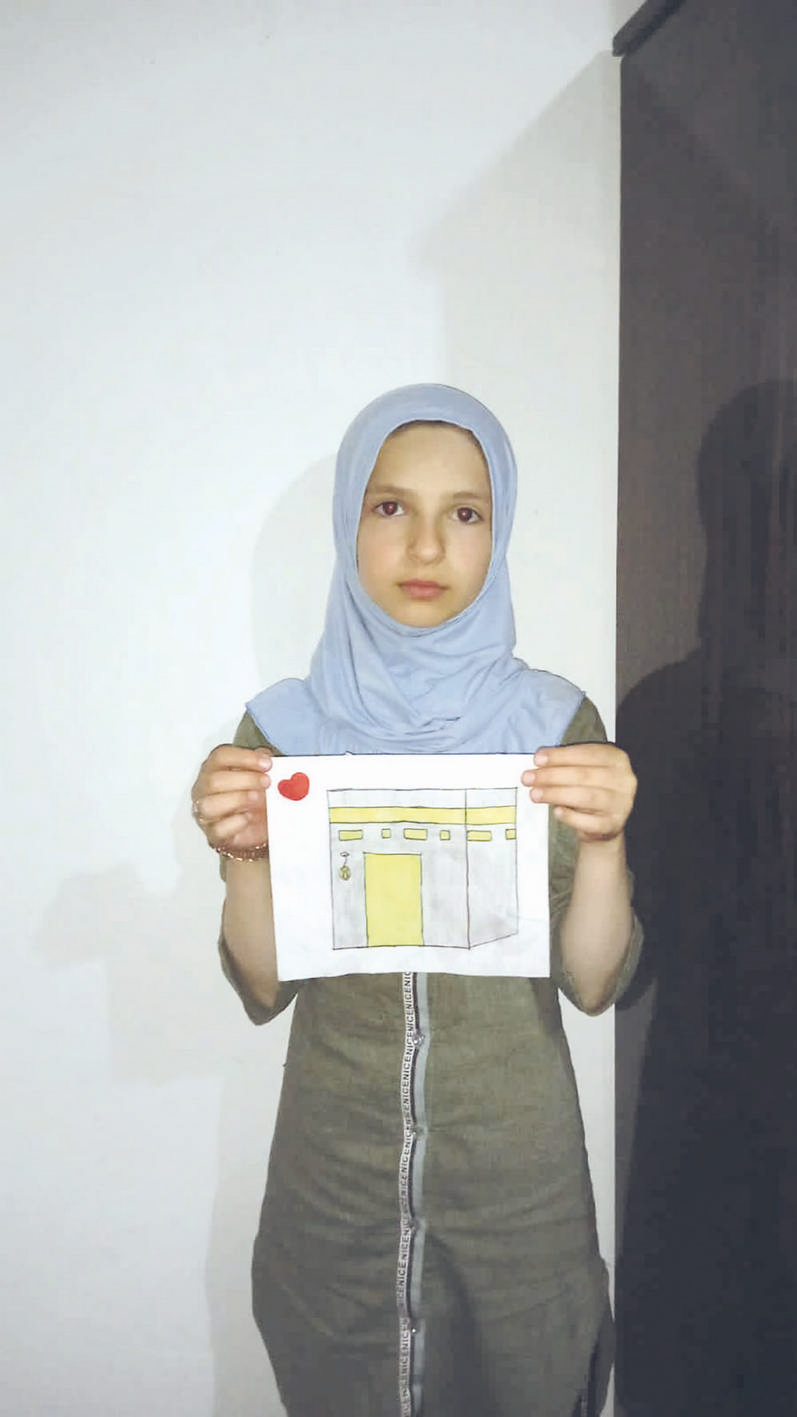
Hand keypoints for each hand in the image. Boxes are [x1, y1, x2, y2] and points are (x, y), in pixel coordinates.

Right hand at [191, 745, 271, 853]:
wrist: (257, 827)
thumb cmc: (253, 798)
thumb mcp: (259, 776)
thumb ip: (261, 764)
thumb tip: (266, 755)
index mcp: (213, 769)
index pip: (220, 756)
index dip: (244, 758)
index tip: (266, 763)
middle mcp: (204, 789)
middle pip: (214, 780)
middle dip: (245, 779)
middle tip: (266, 782)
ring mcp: (205, 813)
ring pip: (209, 805)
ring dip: (237, 799)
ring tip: (257, 798)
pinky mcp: (213, 834)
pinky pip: (218, 829)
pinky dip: (235, 823)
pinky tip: (248, 817)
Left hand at [522, 742, 636, 843]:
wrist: (604, 824)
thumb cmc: (590, 791)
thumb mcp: (583, 771)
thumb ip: (566, 765)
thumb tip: (540, 763)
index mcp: (617, 759)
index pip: (587, 754)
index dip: (560, 756)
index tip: (538, 759)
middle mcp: (623, 780)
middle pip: (583, 775)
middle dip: (552, 776)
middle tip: (529, 778)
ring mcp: (621, 803)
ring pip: (586, 797)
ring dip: (556, 794)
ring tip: (535, 794)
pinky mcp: (613, 824)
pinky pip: (590, 822)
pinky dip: (571, 817)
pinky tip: (557, 812)